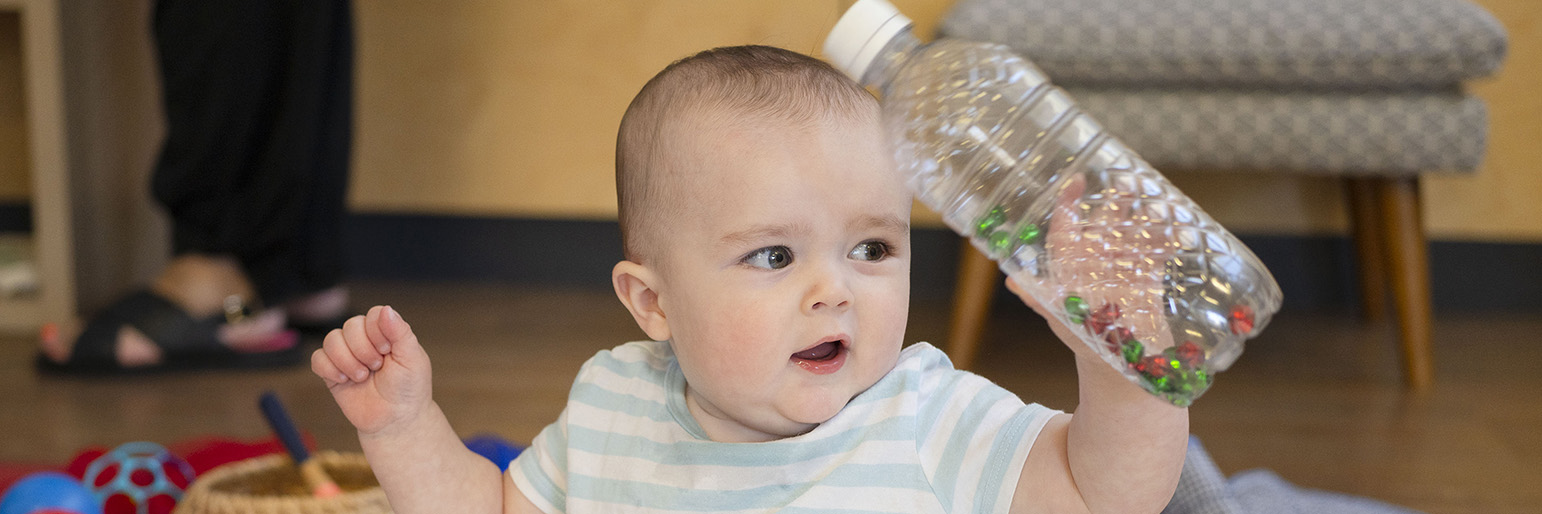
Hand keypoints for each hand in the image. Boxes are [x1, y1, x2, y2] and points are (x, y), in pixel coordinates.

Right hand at [311, 305, 433, 435]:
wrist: (395, 420)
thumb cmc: (408, 389)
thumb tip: (387, 309)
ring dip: (347, 360)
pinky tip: (344, 380)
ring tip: (362, 377)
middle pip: (351, 325)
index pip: (373, 314)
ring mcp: (347, 355)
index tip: (387, 351)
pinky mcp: (332, 372)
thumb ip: (400, 332)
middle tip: (376, 367)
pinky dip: (329, 368)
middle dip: (363, 349)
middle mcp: (365, 340)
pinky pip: (318, 359)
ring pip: (331, 339)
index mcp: (387, 333)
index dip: (377, 331)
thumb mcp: (412, 359)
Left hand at [1009, 174, 1172, 355]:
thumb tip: (1013, 279)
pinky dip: (1168, 240)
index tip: (1076, 181)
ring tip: (1156, 208)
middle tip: (1126, 184)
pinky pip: (1158, 251)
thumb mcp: (1062, 318)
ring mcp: (1125, 267)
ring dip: (1144, 218)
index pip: (1066, 228)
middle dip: (1115, 203)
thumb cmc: (1085, 342)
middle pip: (1105, 223)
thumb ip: (1042, 298)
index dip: (1068, 204)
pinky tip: (1179, 232)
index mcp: (1072, 266)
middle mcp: (1097, 261)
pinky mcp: (1149, 278)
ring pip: (1134, 232)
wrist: (1120, 370)